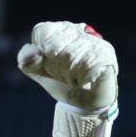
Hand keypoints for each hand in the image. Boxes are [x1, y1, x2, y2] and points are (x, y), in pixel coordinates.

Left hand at [18, 21, 117, 136]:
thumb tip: (32, 51)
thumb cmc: (63, 83)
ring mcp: (96, 44)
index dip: (41, 52)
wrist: (84, 105)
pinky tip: (84, 81)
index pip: (43, 30)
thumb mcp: (39, 72)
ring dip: (67, 75)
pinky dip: (80, 79)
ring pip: (69, 57)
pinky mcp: (107, 58)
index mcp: (63, 30)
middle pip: (54, 46)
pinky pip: (84, 66)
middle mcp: (82, 32)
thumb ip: (28, 60)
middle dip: (54, 67)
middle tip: (63, 75)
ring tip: (74, 79)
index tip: (48, 64)